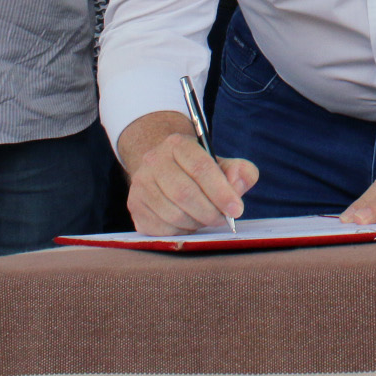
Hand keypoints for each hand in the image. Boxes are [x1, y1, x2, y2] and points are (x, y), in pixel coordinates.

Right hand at [121, 114, 258, 235]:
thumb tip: (237, 185)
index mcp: (178, 144)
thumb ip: (240, 171)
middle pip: (185, 193)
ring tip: (206, 219)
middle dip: (210, 212)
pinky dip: (181, 232)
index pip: (201, 167)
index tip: (236, 209)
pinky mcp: (135, 207)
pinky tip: (188, 223)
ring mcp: (140, 185)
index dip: (221, 192)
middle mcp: (154, 161)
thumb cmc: (199, 170)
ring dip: (196, 223)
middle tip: (224, 220)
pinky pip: (162, 228)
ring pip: (173, 214)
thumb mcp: (222, 164)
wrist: (163, 170)